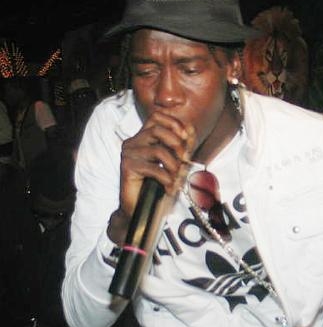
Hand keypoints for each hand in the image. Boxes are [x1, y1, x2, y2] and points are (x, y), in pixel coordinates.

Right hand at [109, 110, 195, 242]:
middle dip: (177, 144)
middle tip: (185, 160)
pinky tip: (169, 189)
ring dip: (174, 166)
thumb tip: (191, 128)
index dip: (173, 123)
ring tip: (177, 179)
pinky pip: (154, 168)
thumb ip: (182, 145)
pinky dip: (167, 180)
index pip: (156, 116)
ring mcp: (129, 154)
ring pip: (158, 150)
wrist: (141, 210)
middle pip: (157, 129)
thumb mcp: (174, 162)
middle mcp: (133, 142)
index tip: (186, 139)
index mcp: (143, 137)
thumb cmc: (158, 185)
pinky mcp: (127, 168)